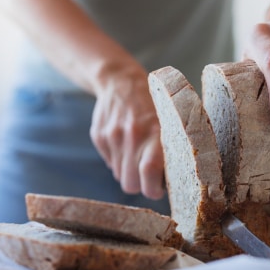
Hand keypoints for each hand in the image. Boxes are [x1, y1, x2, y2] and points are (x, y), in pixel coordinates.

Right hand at [89, 61, 164, 199]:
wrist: (120, 80)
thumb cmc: (153, 104)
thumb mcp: (169, 121)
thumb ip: (168, 149)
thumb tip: (171, 182)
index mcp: (154, 131)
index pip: (149, 172)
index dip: (153, 189)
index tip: (158, 189)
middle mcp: (132, 135)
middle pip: (131, 183)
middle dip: (141, 185)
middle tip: (150, 176)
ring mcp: (112, 136)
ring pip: (120, 176)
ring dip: (130, 172)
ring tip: (138, 155)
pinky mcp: (98, 136)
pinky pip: (110, 163)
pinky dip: (119, 160)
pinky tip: (126, 143)